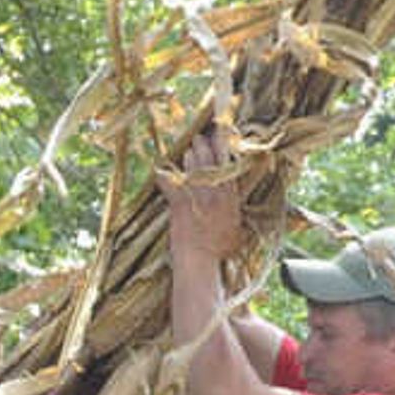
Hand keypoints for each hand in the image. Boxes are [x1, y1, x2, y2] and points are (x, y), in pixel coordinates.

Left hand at [166, 125, 244, 249]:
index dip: (224, 145)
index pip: (229, 162)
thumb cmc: (220, 251)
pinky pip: (169, 183)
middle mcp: (216, 192)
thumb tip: (234, 200)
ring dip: (190, 157)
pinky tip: (159, 170)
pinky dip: (163, 176)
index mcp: (232, 196)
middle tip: (200, 138)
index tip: (222, 133)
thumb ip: (234, 208)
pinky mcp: (179, 203)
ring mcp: (198, 196)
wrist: (201, 261)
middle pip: (211, 160)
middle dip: (205, 146)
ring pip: (193, 167)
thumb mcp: (236, 227)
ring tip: (188, 150)